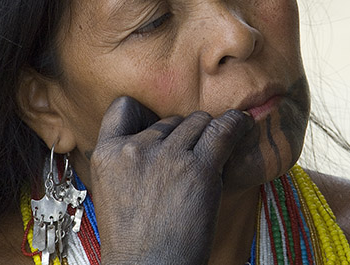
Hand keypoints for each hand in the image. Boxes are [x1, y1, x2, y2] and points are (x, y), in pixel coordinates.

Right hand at [90, 96, 252, 264]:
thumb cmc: (135, 243)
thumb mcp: (112, 193)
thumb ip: (128, 162)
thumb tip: (162, 138)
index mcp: (107, 154)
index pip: (125, 107)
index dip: (146, 114)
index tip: (160, 128)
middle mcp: (134, 149)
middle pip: (170, 119)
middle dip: (183, 136)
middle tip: (191, 161)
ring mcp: (167, 157)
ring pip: (198, 122)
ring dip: (208, 134)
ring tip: (217, 149)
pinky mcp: (198, 169)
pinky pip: (223, 131)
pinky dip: (236, 124)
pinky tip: (243, 124)